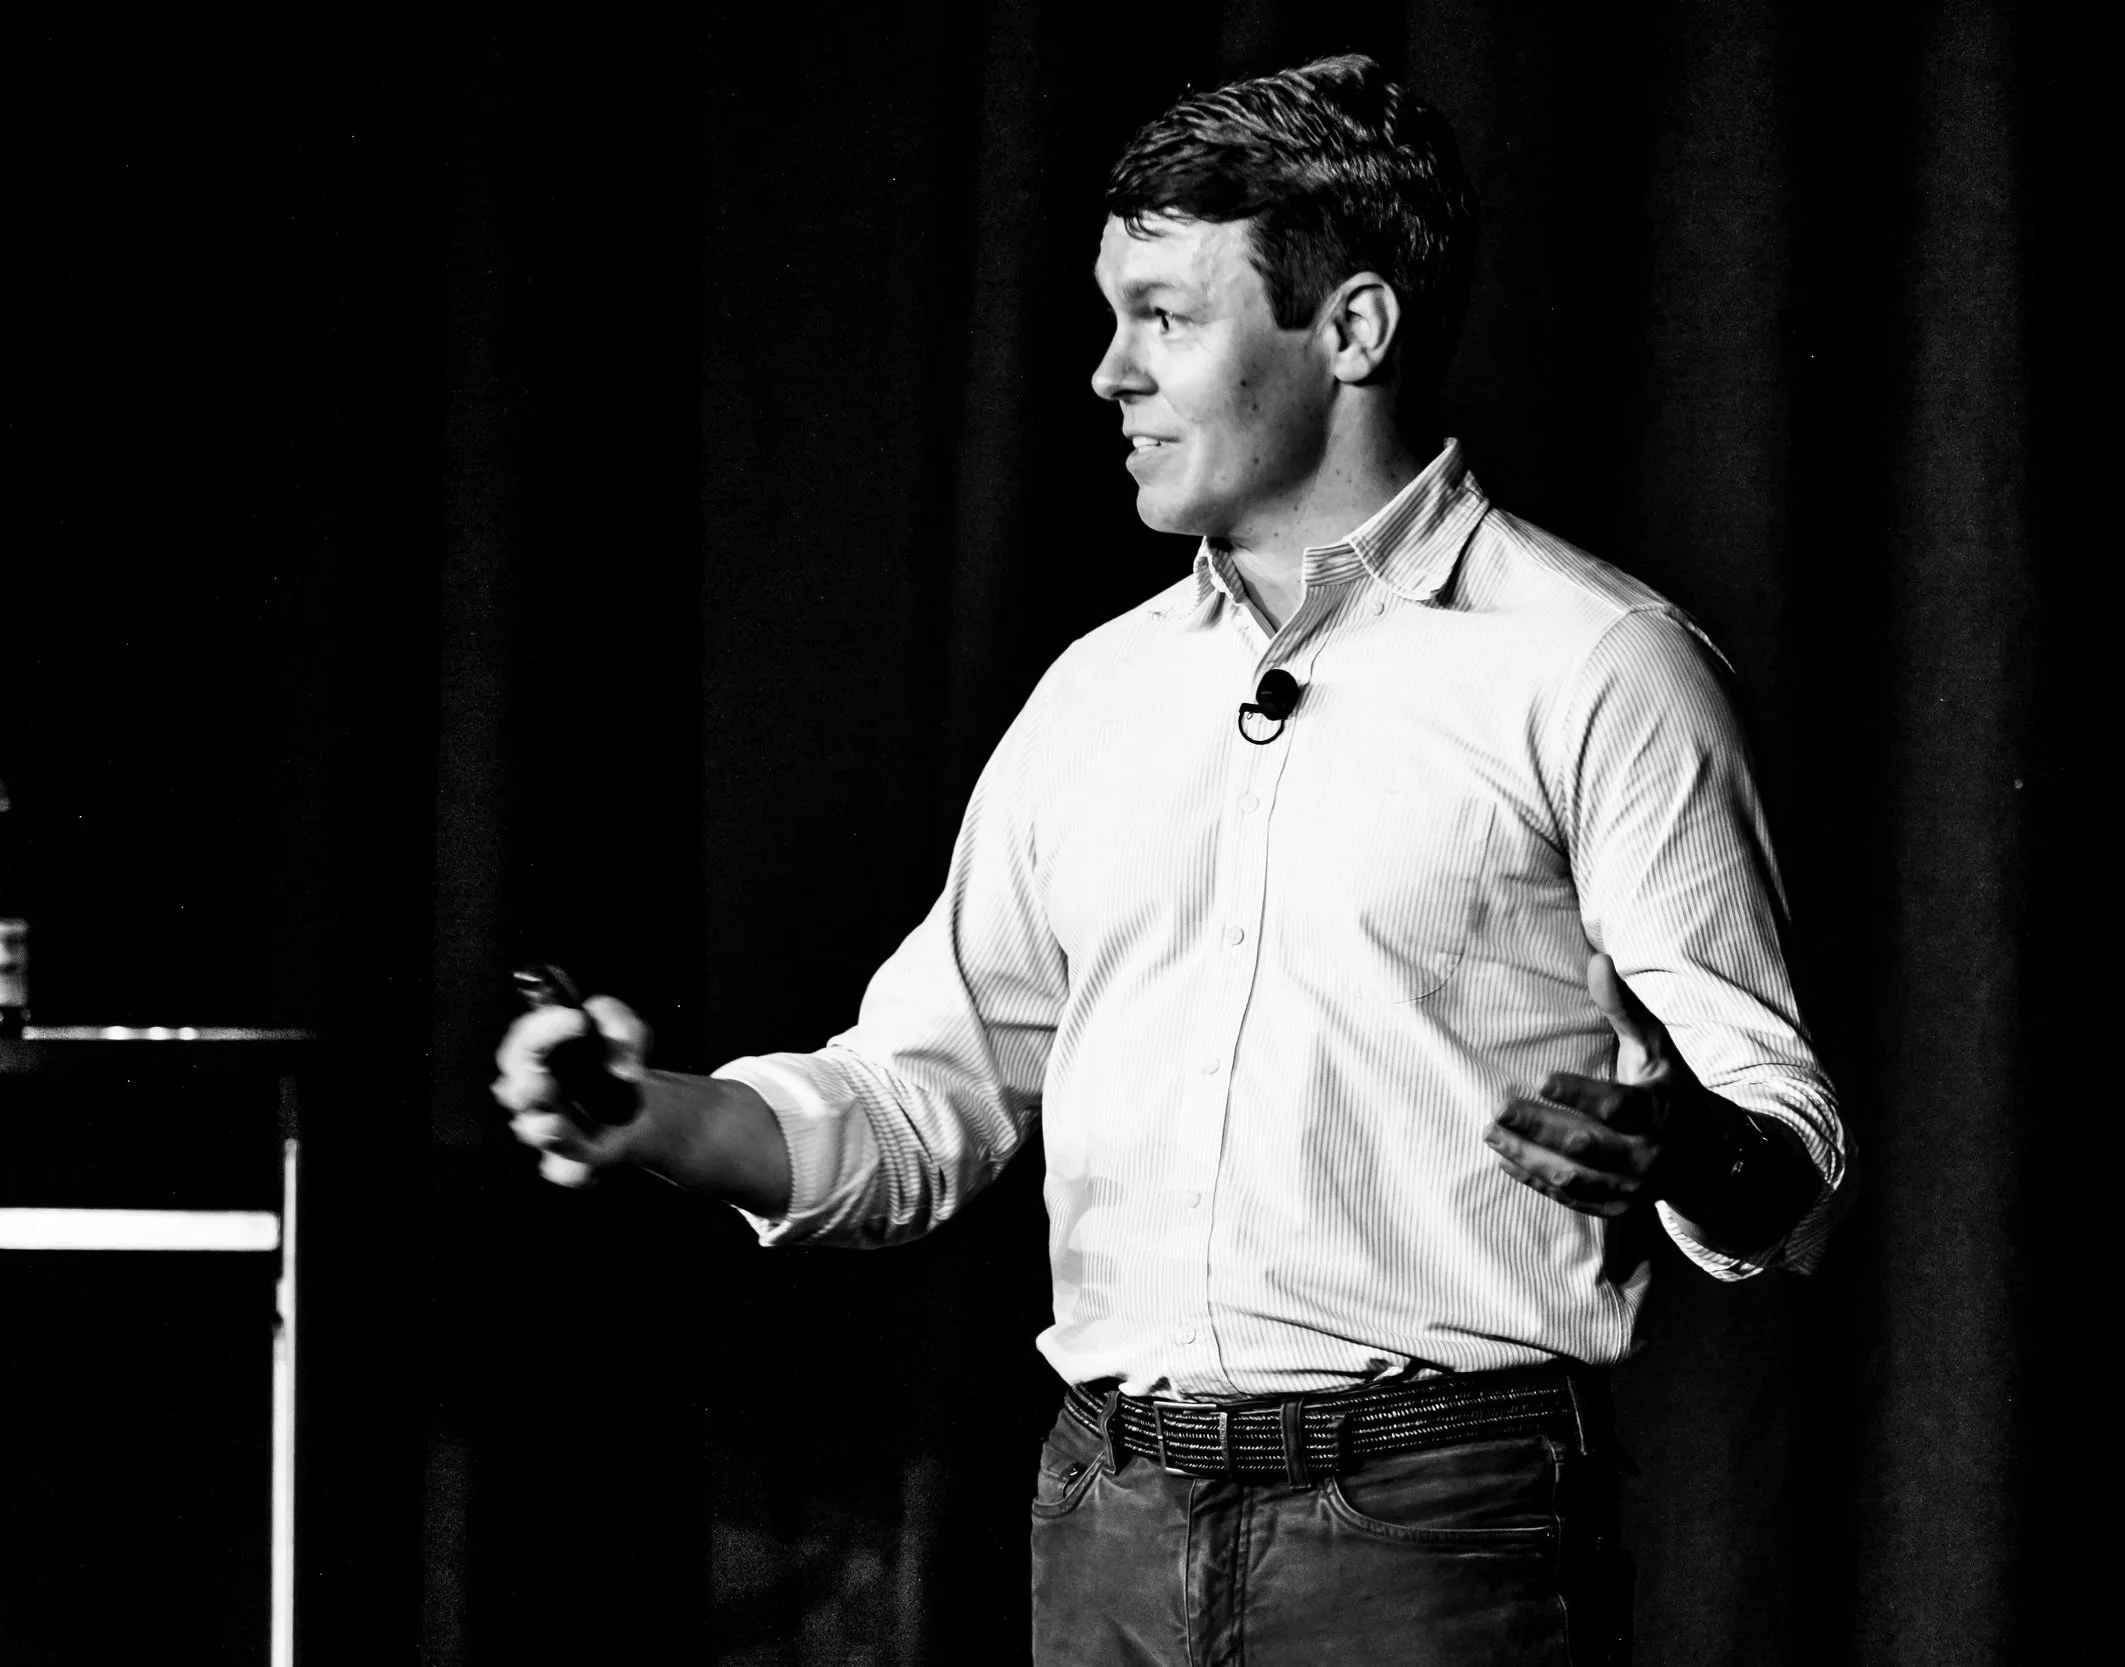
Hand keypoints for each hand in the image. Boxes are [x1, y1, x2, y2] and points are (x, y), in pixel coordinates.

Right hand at [492, 995, 650, 1186]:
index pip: (524, 1041)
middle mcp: (536, 1093)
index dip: (542, 1029)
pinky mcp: (567, 1162)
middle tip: (544, 1081)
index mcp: (540, 1057)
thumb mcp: (626, 1031)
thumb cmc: (618, 1061)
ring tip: (553, 1125)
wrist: (642, 1107)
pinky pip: (562, 1171)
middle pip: (515, 1090)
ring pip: (534, 1132)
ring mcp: (549, 1129)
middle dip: (526, 1086)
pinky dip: (573, 1172)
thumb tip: (618, 1050)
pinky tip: (590, 1171)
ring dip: (543, 1130)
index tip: (577, 1020)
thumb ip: (617, 1022)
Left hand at [1483, 953, 1699, 1216]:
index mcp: (1659, 1110)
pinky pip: (1573, 1199)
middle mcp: (1648, 1154)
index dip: (1579, 1095)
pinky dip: (1537, 1182)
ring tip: (1490, 1131)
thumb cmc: (1671, 1087)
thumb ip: (1623, 1008)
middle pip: (1587, 1146)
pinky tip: (1505, 1160)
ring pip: (1574, 1178)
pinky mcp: (1618, 1207)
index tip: (1539, 1077)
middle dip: (1539, 1126)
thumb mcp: (1655, 1046)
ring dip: (1528, 1156)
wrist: (1708, 1156)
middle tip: (1497, 1105)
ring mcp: (1633, 1187)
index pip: (1617, 1107)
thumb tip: (1598, 959)